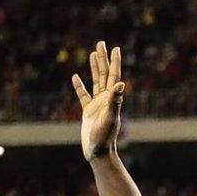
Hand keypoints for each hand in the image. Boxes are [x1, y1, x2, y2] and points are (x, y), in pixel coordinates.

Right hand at [71, 40, 125, 160]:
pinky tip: (75, 77)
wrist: (98, 152)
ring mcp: (97, 104)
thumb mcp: (110, 116)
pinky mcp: (88, 111)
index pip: (114, 75)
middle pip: (104, 74)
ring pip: (95, 81)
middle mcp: (106, 99)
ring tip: (92, 54)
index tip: (115, 48)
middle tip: (101, 43)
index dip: (114, 61)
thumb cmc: (105, 137)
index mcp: (112, 98)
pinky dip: (79, 86)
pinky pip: (83, 95)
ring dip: (94, 68)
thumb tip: (121, 83)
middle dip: (103, 58)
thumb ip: (115, 100)